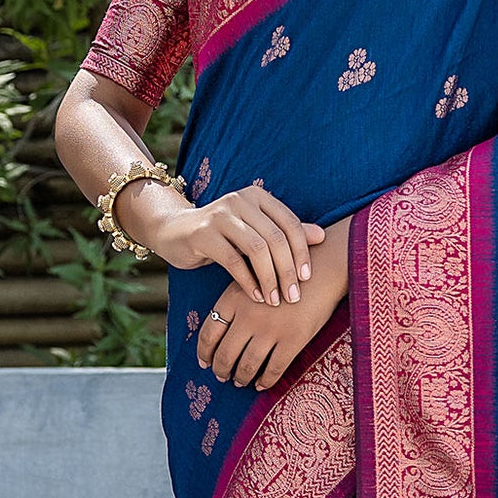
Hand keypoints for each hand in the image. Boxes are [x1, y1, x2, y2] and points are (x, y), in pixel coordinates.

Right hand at [124, 180, 322, 304]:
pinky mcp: (203, 233)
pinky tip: (256, 297)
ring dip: (270, 278)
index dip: (302, 252)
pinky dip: (248, 281)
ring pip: (256, 249)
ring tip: (275, 300)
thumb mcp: (255, 231)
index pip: (290, 224)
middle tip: (293, 296)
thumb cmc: (223, 235)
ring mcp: (220, 215)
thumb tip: (321, 236)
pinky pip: (233, 260)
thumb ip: (285, 232)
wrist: (176, 232)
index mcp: (258, 196)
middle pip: (275, 238)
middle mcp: (240, 200)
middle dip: (288, 270)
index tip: (308, 278)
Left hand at [197, 217, 351, 387]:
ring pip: (247, 365)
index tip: (203, 362)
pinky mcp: (293, 340)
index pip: (209, 332)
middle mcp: (248, 316)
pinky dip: (265, 381)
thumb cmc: (286, 270)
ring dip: (240, 377)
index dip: (204, 352)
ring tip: (239, 382)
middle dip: (220, 369)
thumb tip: (221, 326)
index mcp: (233, 298)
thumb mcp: (253, 276)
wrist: (323, 267)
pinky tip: (261, 385)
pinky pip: (273, 370)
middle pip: (225, 353)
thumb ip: (236, 298)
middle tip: (221, 376)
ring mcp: (271, 330)